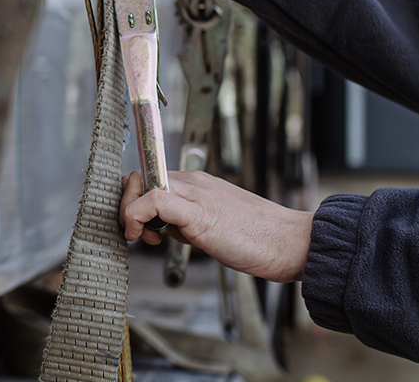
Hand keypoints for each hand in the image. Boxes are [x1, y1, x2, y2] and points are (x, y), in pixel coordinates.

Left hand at [121, 170, 313, 282]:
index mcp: (198, 183)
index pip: (150, 177)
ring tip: (142, 237)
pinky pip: (154, 200)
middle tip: (139, 233)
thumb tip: (163, 229)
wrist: (292, 243)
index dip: (134, 199)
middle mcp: (195, 181)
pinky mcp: (200, 211)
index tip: (141, 228)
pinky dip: (137, 216)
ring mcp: (197, 193)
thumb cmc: (258, 240)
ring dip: (128, 210)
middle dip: (126, 204)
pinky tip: (146, 238)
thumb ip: (186, 222)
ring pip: (142, 182)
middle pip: (140, 176)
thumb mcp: (213, 227)